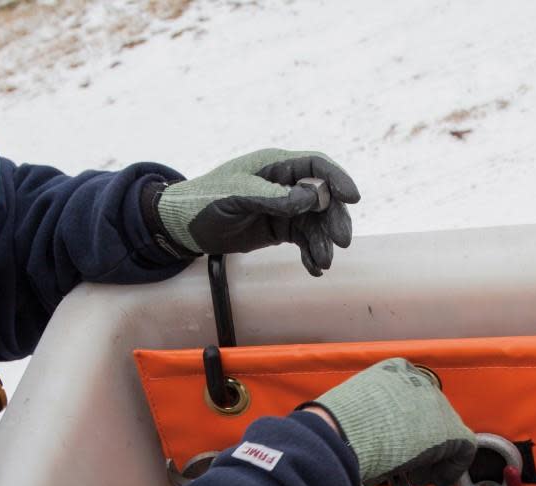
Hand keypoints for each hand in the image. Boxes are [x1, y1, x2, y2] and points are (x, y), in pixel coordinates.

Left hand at [152, 149, 359, 275]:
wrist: (182, 226)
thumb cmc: (204, 202)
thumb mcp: (236, 197)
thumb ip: (272, 197)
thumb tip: (312, 199)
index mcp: (274, 166)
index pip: (315, 167)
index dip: (337, 180)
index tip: (353, 198)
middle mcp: (284, 184)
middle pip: (322, 199)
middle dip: (334, 219)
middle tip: (341, 242)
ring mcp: (282, 207)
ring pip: (315, 223)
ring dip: (323, 242)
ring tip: (323, 262)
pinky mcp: (278, 228)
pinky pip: (303, 239)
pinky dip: (310, 253)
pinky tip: (314, 268)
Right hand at [306, 358, 475, 485]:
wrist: (340, 435)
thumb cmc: (335, 426)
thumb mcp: (352, 409)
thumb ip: (370, 415)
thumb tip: (372, 433)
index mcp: (394, 370)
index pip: (412, 399)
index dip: (409, 426)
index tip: (402, 443)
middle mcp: (419, 382)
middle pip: (432, 415)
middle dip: (423, 443)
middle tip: (410, 464)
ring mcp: (436, 404)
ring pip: (446, 432)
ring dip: (435, 457)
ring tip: (417, 475)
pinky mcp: (448, 430)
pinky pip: (461, 450)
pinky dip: (450, 468)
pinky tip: (435, 481)